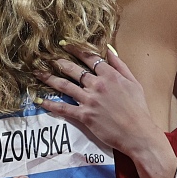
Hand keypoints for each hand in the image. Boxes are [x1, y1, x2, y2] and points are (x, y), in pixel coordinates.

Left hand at [37, 46, 160, 154]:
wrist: (138, 133)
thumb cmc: (138, 108)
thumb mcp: (134, 83)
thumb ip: (120, 65)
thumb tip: (109, 50)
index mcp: (110, 75)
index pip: (89, 58)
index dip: (76, 49)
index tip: (65, 44)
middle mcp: (97, 85)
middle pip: (73, 70)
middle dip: (58, 62)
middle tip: (46, 58)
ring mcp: (89, 100)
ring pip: (64, 86)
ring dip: (49, 79)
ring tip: (37, 73)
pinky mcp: (84, 116)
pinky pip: (64, 108)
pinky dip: (50, 104)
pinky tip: (40, 101)